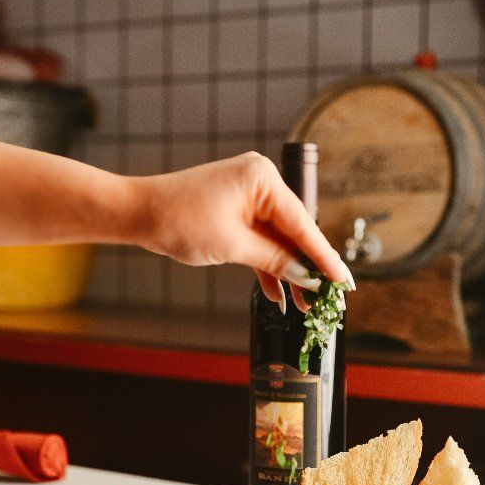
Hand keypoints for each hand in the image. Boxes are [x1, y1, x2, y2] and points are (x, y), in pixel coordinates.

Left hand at [134, 152, 353, 310]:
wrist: (139, 214)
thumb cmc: (179, 220)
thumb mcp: (233, 246)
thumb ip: (275, 261)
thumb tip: (307, 277)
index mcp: (263, 179)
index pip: (303, 225)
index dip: (325, 258)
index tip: (344, 282)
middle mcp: (261, 182)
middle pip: (295, 233)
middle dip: (308, 269)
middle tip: (327, 300)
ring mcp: (249, 195)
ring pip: (279, 240)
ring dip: (289, 272)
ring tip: (304, 304)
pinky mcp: (238, 210)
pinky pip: (261, 240)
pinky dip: (268, 265)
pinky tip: (278, 293)